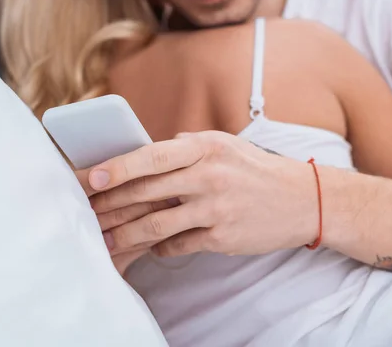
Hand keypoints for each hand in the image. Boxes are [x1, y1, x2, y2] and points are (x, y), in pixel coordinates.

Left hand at [78, 131, 321, 258]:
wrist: (304, 199)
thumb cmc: (258, 169)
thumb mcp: (226, 145)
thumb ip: (188, 145)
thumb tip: (150, 147)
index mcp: (206, 148)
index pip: (153, 156)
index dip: (119, 167)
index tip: (92, 178)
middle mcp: (209, 176)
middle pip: (147, 192)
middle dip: (110, 204)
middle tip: (87, 212)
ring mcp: (216, 208)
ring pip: (156, 224)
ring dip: (125, 233)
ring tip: (106, 239)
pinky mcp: (222, 237)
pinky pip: (178, 244)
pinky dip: (160, 246)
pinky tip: (151, 247)